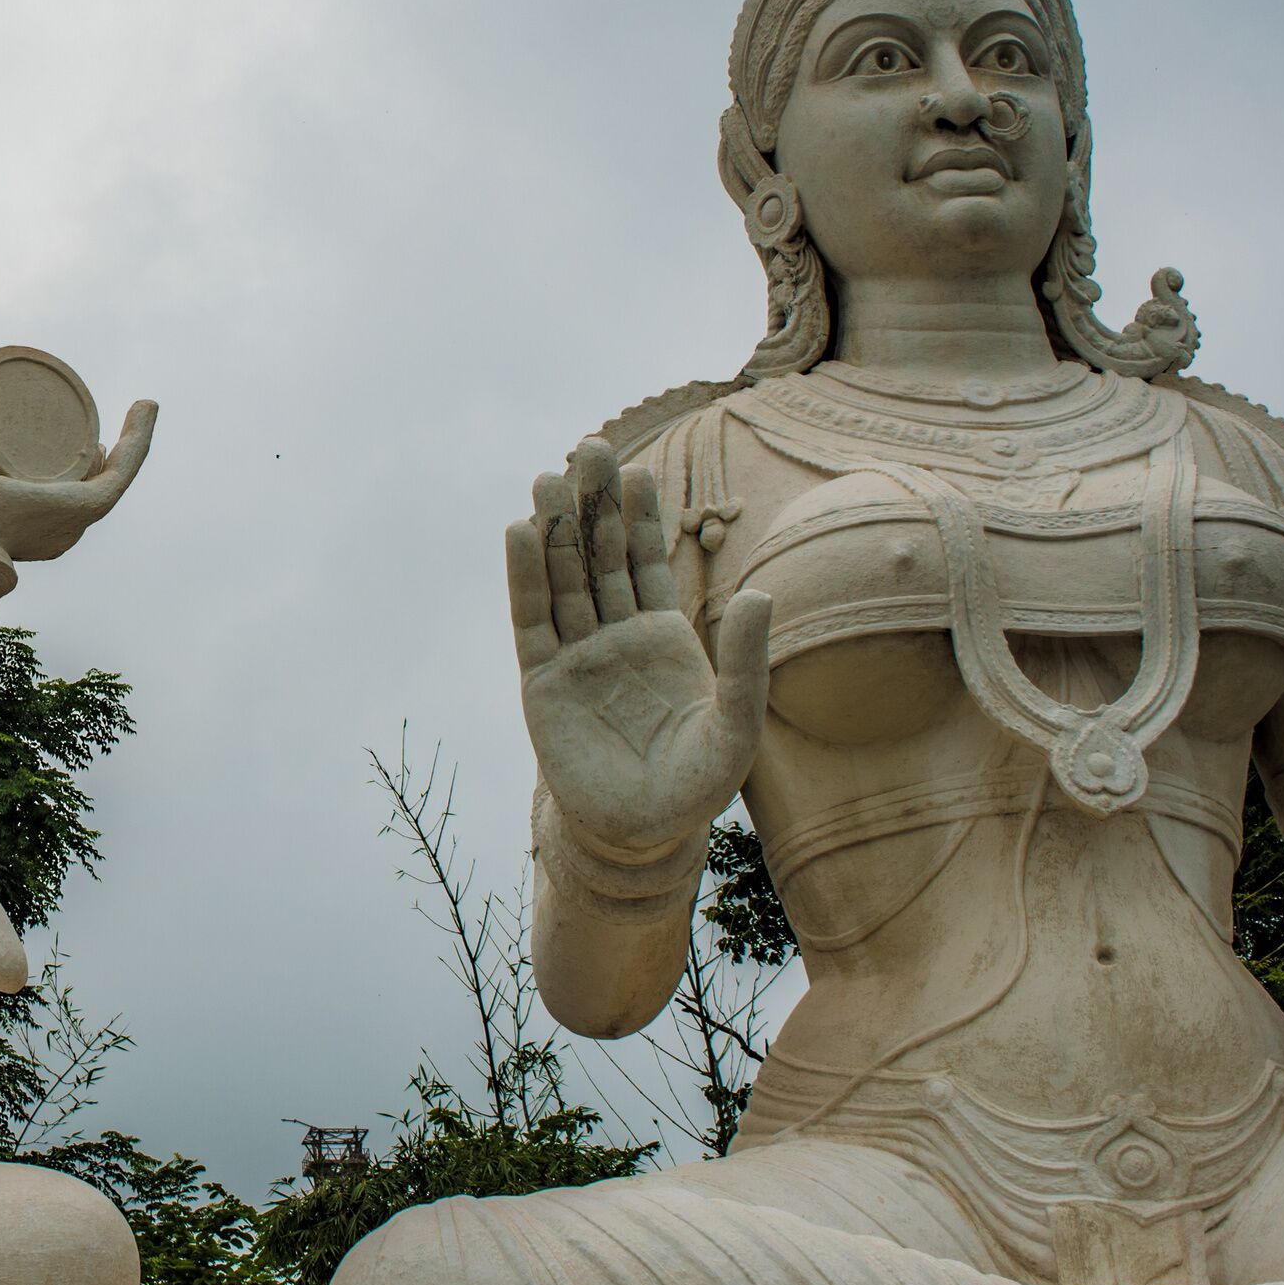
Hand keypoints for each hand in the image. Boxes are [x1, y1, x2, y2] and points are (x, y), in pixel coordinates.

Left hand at [0, 399, 156, 562]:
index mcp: (42, 534)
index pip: (72, 490)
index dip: (79, 462)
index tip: (64, 430)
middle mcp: (66, 529)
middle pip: (92, 477)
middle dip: (102, 448)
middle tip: (88, 414)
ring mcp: (77, 518)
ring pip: (116, 469)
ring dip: (136, 437)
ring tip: (140, 406)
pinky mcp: (84, 505)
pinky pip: (123, 467)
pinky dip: (140, 436)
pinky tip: (147, 407)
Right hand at [508, 446, 770, 854]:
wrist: (643, 837)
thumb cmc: (696, 785)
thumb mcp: (738, 724)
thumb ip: (746, 660)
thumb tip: (762, 592)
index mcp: (662, 636)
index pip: (647, 562)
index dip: (640, 517)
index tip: (635, 468)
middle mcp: (615, 636)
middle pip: (599, 555)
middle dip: (594, 504)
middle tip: (589, 447)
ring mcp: (576, 655)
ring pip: (564, 578)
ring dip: (556, 528)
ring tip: (551, 476)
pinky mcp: (542, 682)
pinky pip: (532, 619)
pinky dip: (526, 575)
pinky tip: (521, 531)